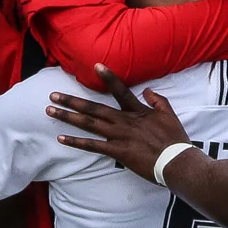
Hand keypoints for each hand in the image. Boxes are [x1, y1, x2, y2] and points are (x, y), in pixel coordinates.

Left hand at [47, 65, 189, 181]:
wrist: (177, 161)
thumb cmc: (175, 139)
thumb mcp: (169, 114)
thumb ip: (158, 100)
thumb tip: (147, 90)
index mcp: (137, 111)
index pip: (120, 90)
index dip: (108, 77)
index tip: (95, 65)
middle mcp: (124, 121)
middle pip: (93, 108)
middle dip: (71, 101)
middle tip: (52, 95)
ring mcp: (119, 136)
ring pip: (89, 124)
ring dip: (68, 117)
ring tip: (50, 111)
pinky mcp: (117, 152)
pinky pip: (93, 146)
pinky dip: (76, 142)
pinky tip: (61, 138)